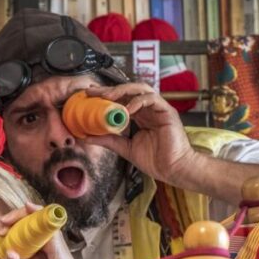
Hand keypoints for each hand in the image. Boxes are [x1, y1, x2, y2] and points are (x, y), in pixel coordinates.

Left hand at [0, 204, 86, 258]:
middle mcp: (41, 234)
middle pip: (25, 217)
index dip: (6, 225)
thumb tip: (7, 253)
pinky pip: (48, 217)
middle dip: (9, 218)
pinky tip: (28, 207)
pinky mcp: (56, 235)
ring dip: (18, 214)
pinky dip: (37, 210)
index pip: (18, 225)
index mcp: (32, 241)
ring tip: (6, 221)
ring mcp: (49, 233)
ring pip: (34, 214)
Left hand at [83, 83, 202, 190]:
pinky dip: (138, 101)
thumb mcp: (125, 148)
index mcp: (140, 116)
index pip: (121, 99)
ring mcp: (158, 109)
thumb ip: (107, 140)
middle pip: (128, 91)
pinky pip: (152, 99)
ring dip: (122, 91)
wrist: (172, 169)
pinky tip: (127, 109)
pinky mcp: (167, 112)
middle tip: (93, 91)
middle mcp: (149, 110)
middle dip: (110, 90)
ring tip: (108, 97)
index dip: (105, 96)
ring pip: (140, 89)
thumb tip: (86, 136)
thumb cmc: (155, 160)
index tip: (89, 96)